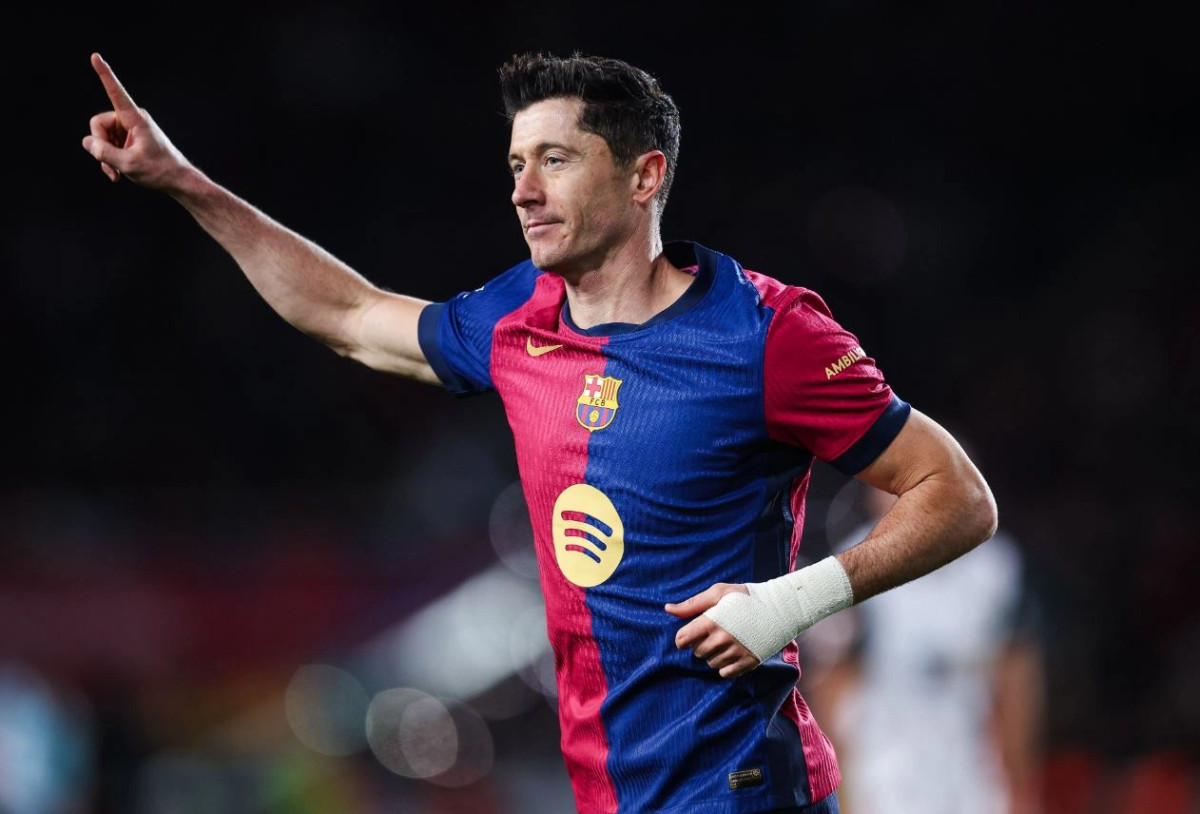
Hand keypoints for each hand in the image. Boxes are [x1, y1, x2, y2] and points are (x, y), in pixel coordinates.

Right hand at [82, 53, 192, 189]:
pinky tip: (118, 173)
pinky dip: (110, 160)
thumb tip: (88, 142)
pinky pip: (108, 145)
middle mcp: (130, 119)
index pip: (116, 92)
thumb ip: (104, 152)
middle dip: (100, 146)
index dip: (105, 74)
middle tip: (112, 167)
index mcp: (135, 118)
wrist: (177, 180)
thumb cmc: (159, 171)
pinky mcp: (128, 139)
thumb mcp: (129, 164)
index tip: (96, 56)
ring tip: (117, 173)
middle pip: (99, 124)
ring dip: (105, 157)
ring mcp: (128, 129)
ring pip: (102, 137)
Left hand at [665, 583, 759, 677]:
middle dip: (700, 645)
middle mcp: (722, 639)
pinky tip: (732, 653)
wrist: (779, 609)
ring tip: (724, 642)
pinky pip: (725, 673)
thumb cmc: (745, 598)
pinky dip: (725, 666)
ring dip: (713, 655)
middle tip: (712, 634)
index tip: (689, 635)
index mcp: (712, 621)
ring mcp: (736, 653)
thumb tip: (667, 609)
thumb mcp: (718, 593)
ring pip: (710, 663)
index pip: (683, 639)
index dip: (683, 638)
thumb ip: (692, 604)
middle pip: (697, 652)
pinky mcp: (748, 662)